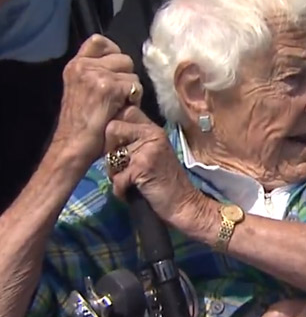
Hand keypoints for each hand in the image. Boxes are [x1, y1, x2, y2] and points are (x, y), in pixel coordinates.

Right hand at [57, 35, 138, 164]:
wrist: (74, 143)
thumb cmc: (82, 122)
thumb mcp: (82, 89)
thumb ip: (95, 73)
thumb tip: (119, 65)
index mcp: (75, 64)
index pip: (99, 41)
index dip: (113, 53)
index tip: (115, 71)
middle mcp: (84, 65)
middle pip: (123, 58)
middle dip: (126, 76)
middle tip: (117, 95)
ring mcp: (97, 75)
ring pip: (132, 73)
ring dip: (131, 89)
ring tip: (119, 104)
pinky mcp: (109, 87)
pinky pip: (135, 86)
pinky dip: (134, 99)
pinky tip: (122, 109)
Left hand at [103, 107, 202, 226]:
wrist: (184, 204)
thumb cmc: (166, 182)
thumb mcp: (154, 153)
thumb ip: (137, 140)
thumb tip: (109, 132)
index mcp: (155, 130)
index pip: (127, 111)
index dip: (116, 127)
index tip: (119, 146)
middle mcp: (153, 134)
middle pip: (112, 127)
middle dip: (109, 149)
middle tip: (121, 166)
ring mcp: (148, 149)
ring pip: (111, 155)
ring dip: (115, 173)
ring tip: (130, 182)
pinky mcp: (143, 167)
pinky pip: (116, 177)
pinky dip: (121, 191)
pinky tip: (133, 193)